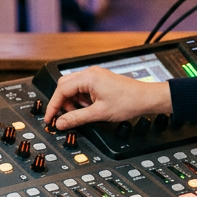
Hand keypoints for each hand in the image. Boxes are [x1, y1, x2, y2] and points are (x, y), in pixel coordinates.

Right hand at [43, 67, 172, 129]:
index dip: (53, 105)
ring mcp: (95, 76)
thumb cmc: (128, 102)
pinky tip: (91, 108)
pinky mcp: (100, 80)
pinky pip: (83, 89)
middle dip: (63, 102)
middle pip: (64, 86)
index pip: (61, 90)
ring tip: (86, 112)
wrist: (146, 98)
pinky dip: (82, 99)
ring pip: (73, 88)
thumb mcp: (98, 113)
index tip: (50, 118)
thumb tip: (60, 123)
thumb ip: (76, 118)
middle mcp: (90, 73)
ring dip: (74, 102)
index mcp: (88, 77)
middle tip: (68, 116)